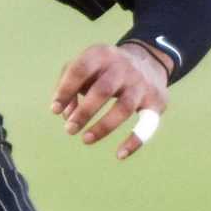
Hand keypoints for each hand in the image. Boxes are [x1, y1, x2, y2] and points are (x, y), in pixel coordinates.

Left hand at [50, 41, 171, 162]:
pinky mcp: (156, 101)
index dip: (65, 90)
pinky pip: (148, 124)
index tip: (54, 110)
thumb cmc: (104, 70)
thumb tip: (66, 115)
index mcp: (101, 55)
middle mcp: (123, 67)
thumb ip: (68, 88)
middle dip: (84, 112)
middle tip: (69, 130)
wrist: (148, 60)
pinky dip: (135, 141)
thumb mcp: (85, 68)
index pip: (80, 69)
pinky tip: (120, 155)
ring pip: (124, 107)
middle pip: (103, 90)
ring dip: (103, 127)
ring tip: (86, 139)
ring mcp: (141, 84)